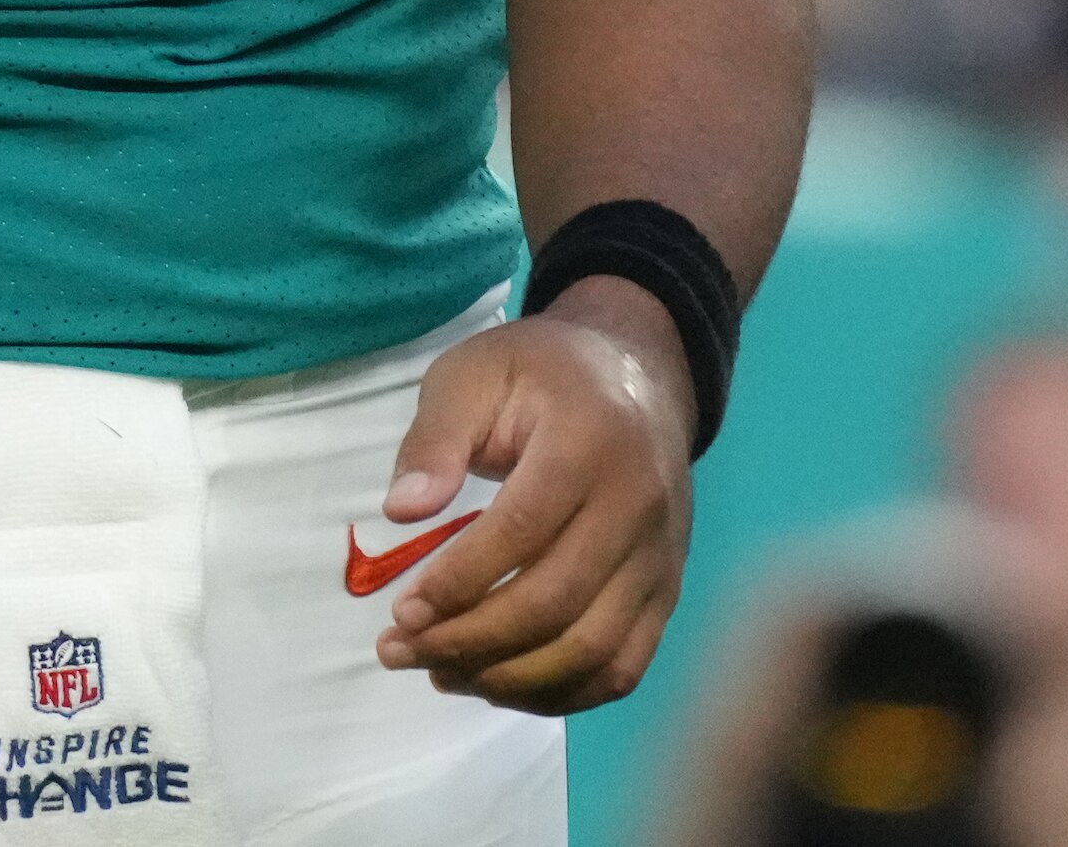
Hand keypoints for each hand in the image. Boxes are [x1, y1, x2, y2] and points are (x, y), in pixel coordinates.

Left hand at [366, 283, 695, 711]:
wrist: (638, 376)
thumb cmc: (541, 374)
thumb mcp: (473, 373)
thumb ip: (435, 438)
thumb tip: (401, 510)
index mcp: (591, 439)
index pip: (524, 529)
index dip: (460, 581)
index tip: (401, 609)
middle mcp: (639, 505)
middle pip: (556, 602)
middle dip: (468, 640)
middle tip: (400, 649)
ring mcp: (662, 557)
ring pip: (591, 651)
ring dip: (507, 679)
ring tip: (438, 674)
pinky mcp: (667, 592)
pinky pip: (621, 668)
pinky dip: (558, 694)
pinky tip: (497, 684)